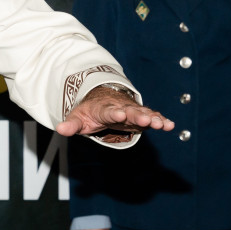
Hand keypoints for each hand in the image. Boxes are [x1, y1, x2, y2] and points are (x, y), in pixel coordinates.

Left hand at [56, 85, 173, 137]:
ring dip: (152, 119)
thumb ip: (71, 125)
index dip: (113, 113)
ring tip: (162, 124)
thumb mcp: (78, 118)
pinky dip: (160, 120)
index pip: (108, 111)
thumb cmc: (90, 111)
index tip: (119, 115)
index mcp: (104, 109)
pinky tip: (169, 125)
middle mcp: (120, 108)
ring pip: (143, 114)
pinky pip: (151, 117)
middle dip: (137, 116)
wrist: (102, 100)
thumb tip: (60, 129)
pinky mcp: (140, 115)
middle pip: (129, 112)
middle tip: (146, 121)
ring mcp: (131, 111)